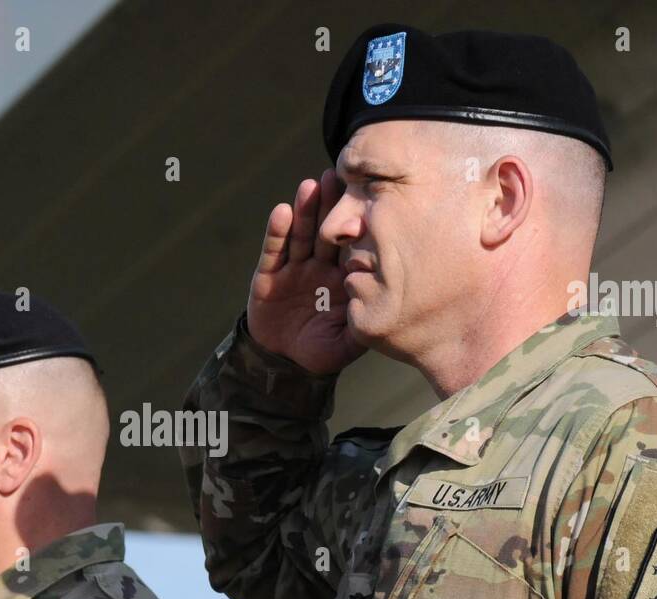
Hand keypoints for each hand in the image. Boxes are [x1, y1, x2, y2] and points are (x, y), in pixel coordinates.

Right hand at [245, 169, 366, 375]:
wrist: (281, 363)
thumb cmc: (319, 352)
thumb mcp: (346, 344)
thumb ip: (362, 327)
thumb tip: (387, 313)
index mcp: (342, 278)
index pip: (351, 246)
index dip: (356, 224)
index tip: (367, 199)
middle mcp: (319, 267)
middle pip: (326, 230)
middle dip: (331, 205)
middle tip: (337, 176)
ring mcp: (294, 268)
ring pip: (301, 234)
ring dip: (305, 210)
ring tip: (310, 186)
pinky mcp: (269, 274)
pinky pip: (274, 251)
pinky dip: (277, 232)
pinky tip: (282, 212)